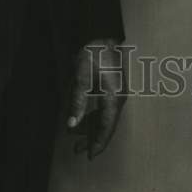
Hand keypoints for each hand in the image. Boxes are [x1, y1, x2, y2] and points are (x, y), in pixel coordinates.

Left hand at [67, 38, 126, 159]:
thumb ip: (77, 102)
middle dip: (93, 139)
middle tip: (77, 150)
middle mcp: (119, 98)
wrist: (106, 36)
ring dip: (92, 128)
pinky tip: (85, 120)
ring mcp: (118, 94)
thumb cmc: (94, 54)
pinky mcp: (115, 89)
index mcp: (112, 97)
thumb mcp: (81, 77)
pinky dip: (96, 117)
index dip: (98, 143)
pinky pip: (107, 109)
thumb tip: (71, 125)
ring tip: (76, 138)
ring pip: (106, 118)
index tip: (90, 156)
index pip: (106, 126)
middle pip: (107, 125)